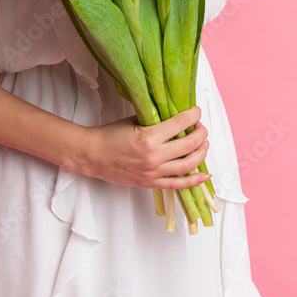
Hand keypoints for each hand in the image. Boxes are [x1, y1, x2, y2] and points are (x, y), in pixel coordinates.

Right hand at [77, 106, 211, 190]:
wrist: (92, 156)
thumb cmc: (110, 135)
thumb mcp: (134, 120)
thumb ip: (155, 119)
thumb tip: (174, 115)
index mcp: (149, 137)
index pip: (180, 124)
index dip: (193, 115)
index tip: (196, 111)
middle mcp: (154, 157)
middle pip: (189, 144)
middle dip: (201, 133)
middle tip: (201, 127)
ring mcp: (154, 172)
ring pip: (188, 165)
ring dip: (201, 153)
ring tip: (204, 144)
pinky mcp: (151, 183)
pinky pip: (177, 184)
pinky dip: (194, 181)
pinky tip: (204, 174)